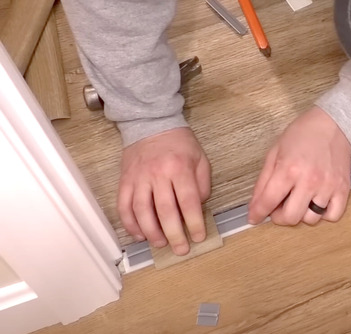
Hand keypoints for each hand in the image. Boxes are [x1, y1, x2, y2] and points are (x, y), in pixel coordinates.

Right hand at [117, 127, 210, 255]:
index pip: (188, 201)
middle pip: (165, 210)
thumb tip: (198, 208)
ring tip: (160, 244)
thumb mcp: (200, 159)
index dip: (194, 222)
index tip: (198, 237)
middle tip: (180, 249)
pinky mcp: (125, 181)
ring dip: (150, 231)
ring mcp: (138, 178)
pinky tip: (139, 235)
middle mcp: (157, 174)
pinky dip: (130, 223)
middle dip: (173, 233)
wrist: (152, 124)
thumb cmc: (180, 143)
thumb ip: (202, 184)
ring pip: (141, 210)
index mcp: (179, 168)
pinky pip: (124, 206)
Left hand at [248, 106, 350, 225]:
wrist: (333, 124)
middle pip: (290, 217)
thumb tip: (255, 205)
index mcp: (288, 169)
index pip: (268, 202)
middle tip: (279, 207)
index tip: (255, 217)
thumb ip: (263, 180)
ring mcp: (327, 186)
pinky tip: (318, 202)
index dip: (257, 214)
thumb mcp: (275, 152)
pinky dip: (324, 214)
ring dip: (302, 214)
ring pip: (311, 219)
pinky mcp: (343, 188)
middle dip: (280, 217)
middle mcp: (309, 180)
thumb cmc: (303, 134)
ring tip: (300, 200)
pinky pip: (332, 215)